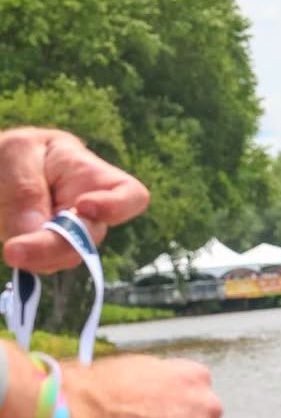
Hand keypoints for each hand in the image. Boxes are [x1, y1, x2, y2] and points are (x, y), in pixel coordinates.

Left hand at [0, 127, 149, 272]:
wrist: (6, 168)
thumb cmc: (21, 153)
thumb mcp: (16, 154)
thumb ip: (25, 191)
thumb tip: (32, 233)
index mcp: (94, 177)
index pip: (131, 196)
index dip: (116, 206)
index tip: (83, 206)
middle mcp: (93, 212)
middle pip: (91, 237)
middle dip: (54, 245)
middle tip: (15, 251)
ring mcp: (76, 236)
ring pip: (67, 256)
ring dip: (37, 254)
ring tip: (11, 241)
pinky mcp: (55, 252)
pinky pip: (46, 264)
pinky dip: (28, 259)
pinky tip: (15, 247)